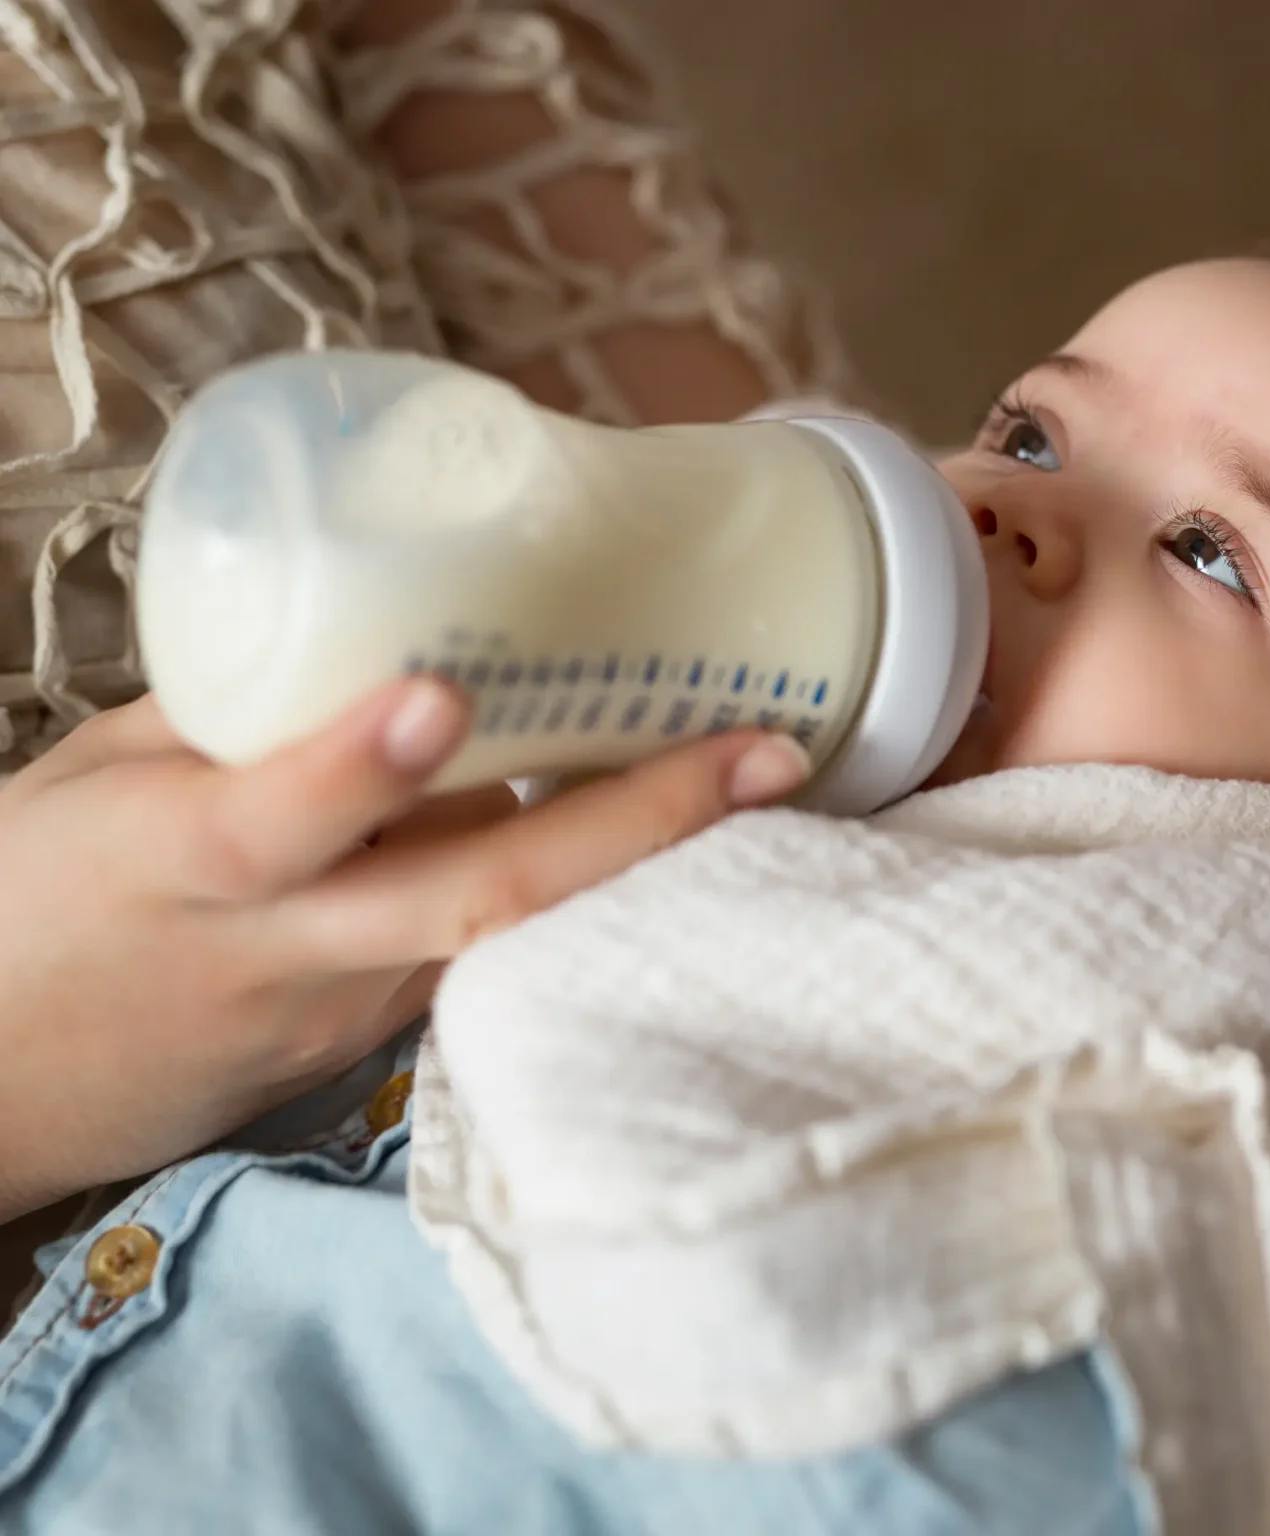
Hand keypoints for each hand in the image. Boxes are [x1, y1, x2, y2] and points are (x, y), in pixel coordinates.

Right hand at [0, 680, 809, 1220]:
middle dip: (628, 826)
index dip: (356, 768)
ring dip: (639, 863)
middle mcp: (276, 953)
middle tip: (763, 752)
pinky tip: (660, 835)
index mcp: (170, 864)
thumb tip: (385, 641)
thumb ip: (239, 719)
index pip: (268, 825)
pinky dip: (576, 896)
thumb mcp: (95, 782)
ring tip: (759, 776)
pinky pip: (486, 961)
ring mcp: (335, 1014)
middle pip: (467, 903)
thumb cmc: (22, 900)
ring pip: (507, 943)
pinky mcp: (364, 1050)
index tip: (443, 696)